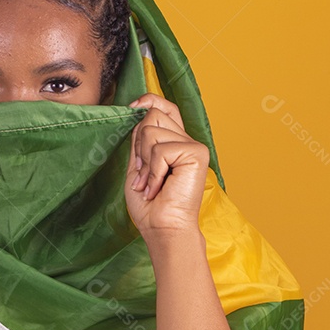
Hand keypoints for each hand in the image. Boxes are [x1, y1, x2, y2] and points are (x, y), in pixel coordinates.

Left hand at [125, 94, 208, 243]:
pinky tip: (158, 187)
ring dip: (145, 162)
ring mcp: (193, 146)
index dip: (149, 101)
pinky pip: (161, 149)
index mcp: (175, 143)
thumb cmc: (150, 205)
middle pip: (153, 116)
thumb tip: (138, 111)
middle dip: (139, 146)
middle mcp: (186, 141)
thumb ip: (140, 140)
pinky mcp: (197, 153)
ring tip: (151, 183)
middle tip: (143, 173)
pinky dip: (153, 171)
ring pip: (152, 131)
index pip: (165, 108)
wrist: (162, 228)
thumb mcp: (138, 165)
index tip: (132, 107)